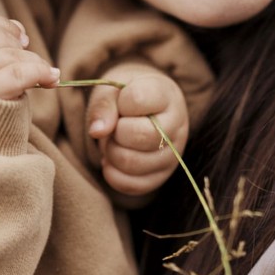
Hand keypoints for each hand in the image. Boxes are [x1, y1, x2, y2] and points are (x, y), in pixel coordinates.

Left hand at [86, 66, 187, 195]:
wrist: (140, 112)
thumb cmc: (124, 97)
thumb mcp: (111, 89)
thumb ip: (103, 104)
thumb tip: (97, 131)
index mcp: (166, 95)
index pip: (137, 100)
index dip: (120, 103)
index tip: (122, 102)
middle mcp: (177, 126)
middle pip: (139, 135)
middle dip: (115, 132)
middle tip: (113, 128)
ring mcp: (172, 155)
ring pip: (132, 163)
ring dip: (111, 153)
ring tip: (113, 142)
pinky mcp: (160, 178)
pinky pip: (131, 185)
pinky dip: (112, 174)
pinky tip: (112, 159)